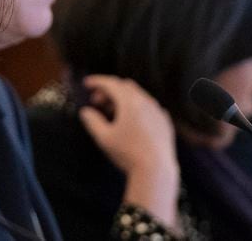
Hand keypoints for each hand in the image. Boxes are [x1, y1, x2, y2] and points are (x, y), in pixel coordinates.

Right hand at [78, 75, 179, 228]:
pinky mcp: (165, 122)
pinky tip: (132, 120)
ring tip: (112, 112)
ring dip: (123, 99)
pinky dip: (137, 107)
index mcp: (130, 102)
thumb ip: (92, 121)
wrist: (156, 170)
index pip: (111, 83)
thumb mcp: (104, 138)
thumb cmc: (128, 153)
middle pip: (124, 87)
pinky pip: (149, 107)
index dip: (97, 81)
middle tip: (96, 102)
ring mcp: (158, 111)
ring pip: (138, 96)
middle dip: (109, 91)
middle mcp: (146, 102)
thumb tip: (86, 112)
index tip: (86, 84)